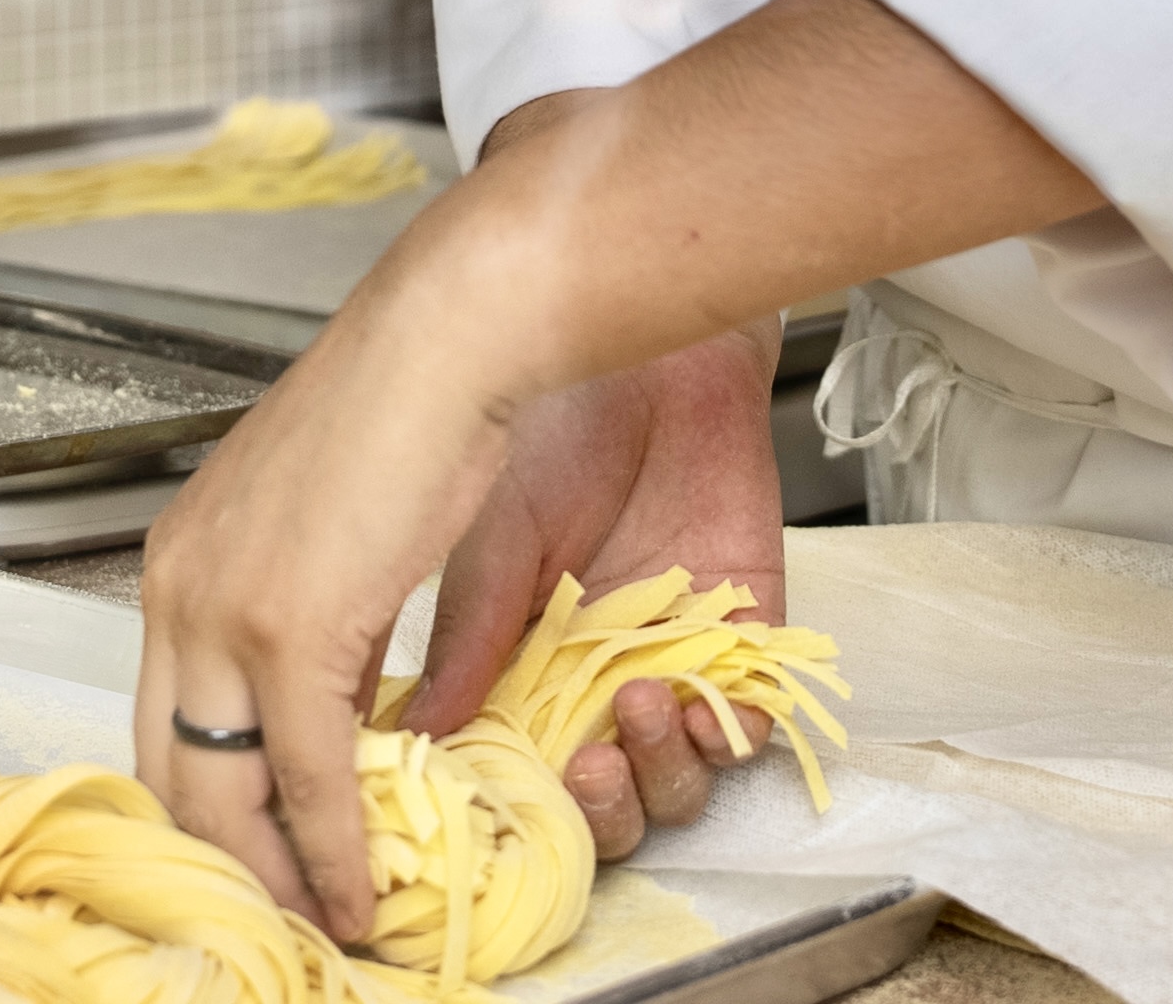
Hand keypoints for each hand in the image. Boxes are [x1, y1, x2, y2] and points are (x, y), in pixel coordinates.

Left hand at [136, 285, 512, 941]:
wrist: (443, 344)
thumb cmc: (404, 409)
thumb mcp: (328, 528)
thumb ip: (316, 620)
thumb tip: (347, 713)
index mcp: (176, 563)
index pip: (162, 721)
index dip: (208, 806)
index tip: (257, 856)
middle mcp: (176, 591)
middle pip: (172, 772)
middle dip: (229, 860)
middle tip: (284, 911)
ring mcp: (223, 613)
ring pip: (224, 790)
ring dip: (278, 872)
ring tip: (325, 919)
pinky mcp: (288, 632)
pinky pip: (303, 772)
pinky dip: (331, 844)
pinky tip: (358, 883)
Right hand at [407, 321, 787, 860]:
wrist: (659, 360)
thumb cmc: (564, 427)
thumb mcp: (496, 535)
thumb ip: (473, 637)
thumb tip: (424, 731)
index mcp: (528, 666)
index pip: (526, 776)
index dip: (522, 807)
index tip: (512, 805)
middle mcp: (601, 681)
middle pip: (610, 805)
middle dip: (603, 811)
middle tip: (588, 772)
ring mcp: (677, 666)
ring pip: (678, 785)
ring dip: (660, 773)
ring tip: (640, 704)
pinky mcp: (748, 640)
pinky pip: (748, 729)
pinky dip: (725, 737)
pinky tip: (696, 704)